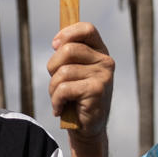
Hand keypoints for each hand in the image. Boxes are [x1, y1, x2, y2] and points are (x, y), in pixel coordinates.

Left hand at [48, 22, 113, 145]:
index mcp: (100, 52)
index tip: (54, 45)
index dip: (67, 33)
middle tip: (56, 82)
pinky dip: (56, 100)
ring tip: (60, 99)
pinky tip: (60, 108)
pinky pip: (64, 89)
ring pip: (62, 72)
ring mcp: (103, 76)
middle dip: (52, 67)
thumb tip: (56, 42)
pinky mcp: (97, 90)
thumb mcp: (73, 72)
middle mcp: (105, 61)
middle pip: (67, 49)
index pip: (87, 29)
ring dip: (53, 88)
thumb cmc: (76, 97)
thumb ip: (68, 55)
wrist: (88, 127)